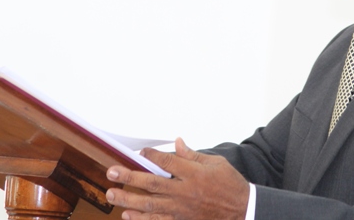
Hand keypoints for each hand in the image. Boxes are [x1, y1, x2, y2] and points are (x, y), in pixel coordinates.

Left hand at [106, 137, 249, 219]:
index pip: (167, 162)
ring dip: (128, 199)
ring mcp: (181, 209)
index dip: (151, 155)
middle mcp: (184, 192)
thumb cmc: (230, 184)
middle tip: (111, 172)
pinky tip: (127, 215)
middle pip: (151, 183)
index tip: (139, 151)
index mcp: (194, 174)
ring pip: (149, 204)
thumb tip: (177, 142)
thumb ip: (193, 155)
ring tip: (111, 194)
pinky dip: (141, 219)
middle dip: (129, 177)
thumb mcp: (216, 164)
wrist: (242, 211)